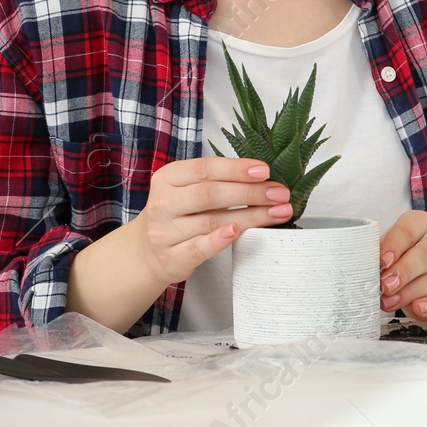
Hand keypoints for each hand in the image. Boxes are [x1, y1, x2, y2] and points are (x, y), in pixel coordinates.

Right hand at [132, 156, 292, 287]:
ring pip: (211, 221)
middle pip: (210, 194)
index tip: (264, 171)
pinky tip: (237, 232)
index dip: (236, 169)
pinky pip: (198, 248)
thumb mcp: (186, 189)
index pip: (205, 169)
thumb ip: (216, 181)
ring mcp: (164, 232)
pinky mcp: (171, 258)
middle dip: (249, 193)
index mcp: (168, 178)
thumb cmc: (178, 215)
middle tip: (279, 193)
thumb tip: (262, 176)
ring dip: (249, 216)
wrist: (147, 251)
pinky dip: (219, 240)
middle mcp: (163, 203)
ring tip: (277, 212)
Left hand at [378, 210, 426, 321]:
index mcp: (422, 224)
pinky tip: (418, 308)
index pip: (410, 228)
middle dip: (404, 271)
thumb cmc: (402, 260)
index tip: (381, 262)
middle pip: (426, 254)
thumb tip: (363, 265)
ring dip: (410, 292)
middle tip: (384, 286)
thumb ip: (378, 254)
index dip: (395, 245)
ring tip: (389, 303)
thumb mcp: (389, 251)